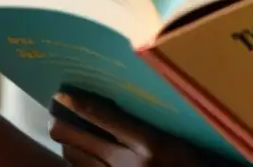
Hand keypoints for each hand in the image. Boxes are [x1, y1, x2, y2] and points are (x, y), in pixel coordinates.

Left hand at [49, 91, 224, 166]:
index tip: (62, 93)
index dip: (78, 103)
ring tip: (66, 129)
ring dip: (67, 143)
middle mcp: (128, 163)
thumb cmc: (195, 162)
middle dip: (60, 123)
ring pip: (74, 158)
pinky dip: (77, 161)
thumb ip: (153, 123)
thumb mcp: (179, 139)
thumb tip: (125, 101)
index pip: (104, 117)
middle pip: (76, 139)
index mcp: (149, 143)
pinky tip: (79, 153)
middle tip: (56, 111)